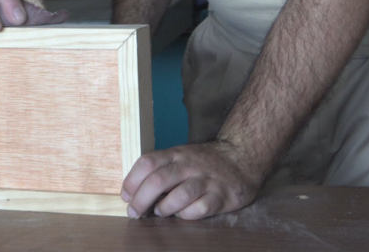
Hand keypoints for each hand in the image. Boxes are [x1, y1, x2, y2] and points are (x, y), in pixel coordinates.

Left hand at [121, 141, 262, 219]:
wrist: (242, 158)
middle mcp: (189, 165)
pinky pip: (199, 209)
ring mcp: (206, 180)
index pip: (147, 163)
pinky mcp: (221, 196)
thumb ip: (160, 170)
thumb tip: (133, 193)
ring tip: (160, 212)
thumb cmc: (204, 163)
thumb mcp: (181, 157)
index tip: (126, 196)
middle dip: (141, 200)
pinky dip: (186, 215)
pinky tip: (183, 214)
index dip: (131, 181)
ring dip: (164, 208)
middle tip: (134, 212)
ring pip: (179, 195)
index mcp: (176, 154)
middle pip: (158, 180)